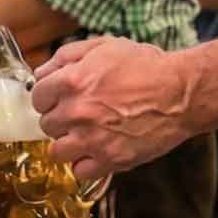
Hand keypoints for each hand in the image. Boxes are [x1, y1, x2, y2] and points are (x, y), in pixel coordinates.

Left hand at [31, 36, 197, 182]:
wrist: (180, 93)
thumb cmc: (146, 66)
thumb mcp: (104, 46)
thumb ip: (67, 56)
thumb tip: (42, 72)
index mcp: (71, 81)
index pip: (37, 97)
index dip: (48, 98)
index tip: (60, 100)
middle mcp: (76, 112)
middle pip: (46, 125)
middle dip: (60, 120)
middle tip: (79, 116)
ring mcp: (92, 139)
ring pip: (57, 152)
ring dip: (68, 144)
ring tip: (85, 137)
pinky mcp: (110, 160)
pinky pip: (79, 172)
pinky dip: (85, 164)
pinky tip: (97, 152)